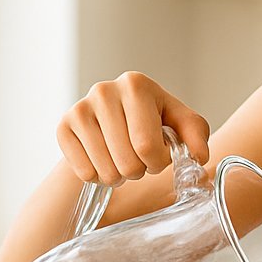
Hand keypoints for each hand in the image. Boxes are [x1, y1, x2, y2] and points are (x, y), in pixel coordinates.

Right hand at [57, 71, 210, 184]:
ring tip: (123, 159)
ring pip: (107, 172)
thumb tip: (199, 156)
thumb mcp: (180, 122)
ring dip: (121, 176)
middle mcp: (104, 91)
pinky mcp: (62, 127)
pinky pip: (85, 173)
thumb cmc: (153, 120)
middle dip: (140, 170)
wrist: (113, 118)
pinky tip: (104, 160)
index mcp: (136, 85)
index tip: (159, 155)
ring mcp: (79, 108)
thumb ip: (196, 136)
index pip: (148, 147)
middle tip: (140, 159)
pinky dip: (99, 176)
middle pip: (127, 162)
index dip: (158, 162)